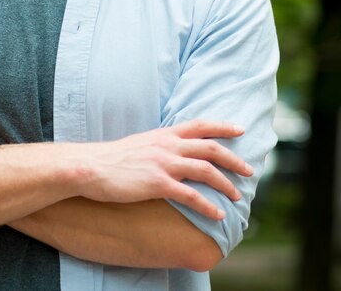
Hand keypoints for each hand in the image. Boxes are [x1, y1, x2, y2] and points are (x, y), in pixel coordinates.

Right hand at [77, 120, 252, 219]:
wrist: (91, 166)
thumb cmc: (112, 158)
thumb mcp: (140, 143)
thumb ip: (159, 145)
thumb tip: (172, 151)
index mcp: (163, 134)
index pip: (199, 125)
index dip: (222, 126)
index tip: (240, 129)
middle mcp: (167, 146)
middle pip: (210, 148)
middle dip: (233, 160)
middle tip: (249, 171)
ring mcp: (163, 164)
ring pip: (205, 170)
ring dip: (226, 184)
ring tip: (238, 197)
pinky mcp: (158, 184)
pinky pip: (191, 195)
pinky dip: (208, 206)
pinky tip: (218, 215)